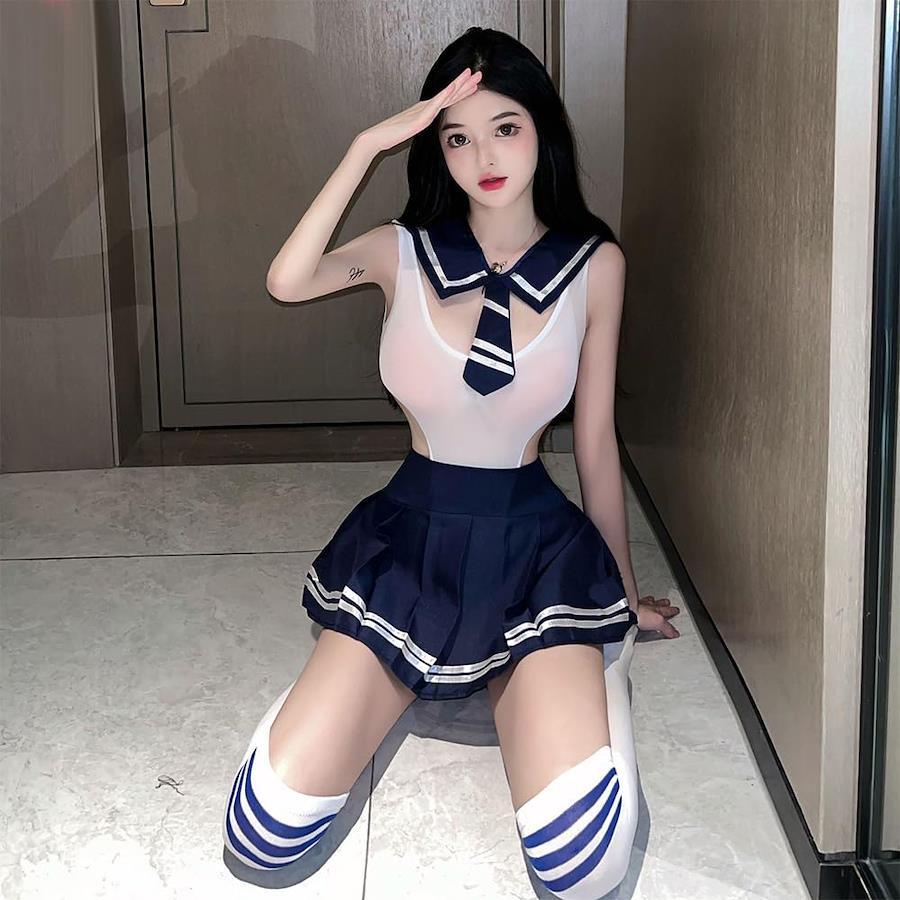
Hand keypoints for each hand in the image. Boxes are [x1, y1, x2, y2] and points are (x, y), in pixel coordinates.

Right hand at [357, 67, 482, 153]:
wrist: (376, 139)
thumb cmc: (390, 135)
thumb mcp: (411, 131)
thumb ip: (421, 126)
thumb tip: (428, 127)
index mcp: (425, 111)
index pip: (447, 100)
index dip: (461, 91)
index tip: (474, 84)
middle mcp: (425, 107)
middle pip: (449, 94)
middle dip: (464, 84)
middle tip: (479, 74)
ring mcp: (422, 111)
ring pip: (444, 96)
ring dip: (458, 85)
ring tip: (470, 75)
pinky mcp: (418, 118)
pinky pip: (434, 105)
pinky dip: (445, 96)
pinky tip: (454, 88)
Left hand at [635, 594, 680, 637]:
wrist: (625, 611)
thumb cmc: (640, 614)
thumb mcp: (658, 623)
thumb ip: (667, 628)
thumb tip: (675, 633)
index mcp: (657, 609)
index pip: (667, 611)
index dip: (672, 612)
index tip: (676, 611)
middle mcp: (649, 605)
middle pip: (659, 604)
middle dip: (664, 603)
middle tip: (667, 603)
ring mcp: (639, 604)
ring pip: (649, 601)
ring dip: (652, 601)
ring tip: (654, 600)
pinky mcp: (631, 606)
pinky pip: (637, 602)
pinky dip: (640, 602)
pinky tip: (638, 602)